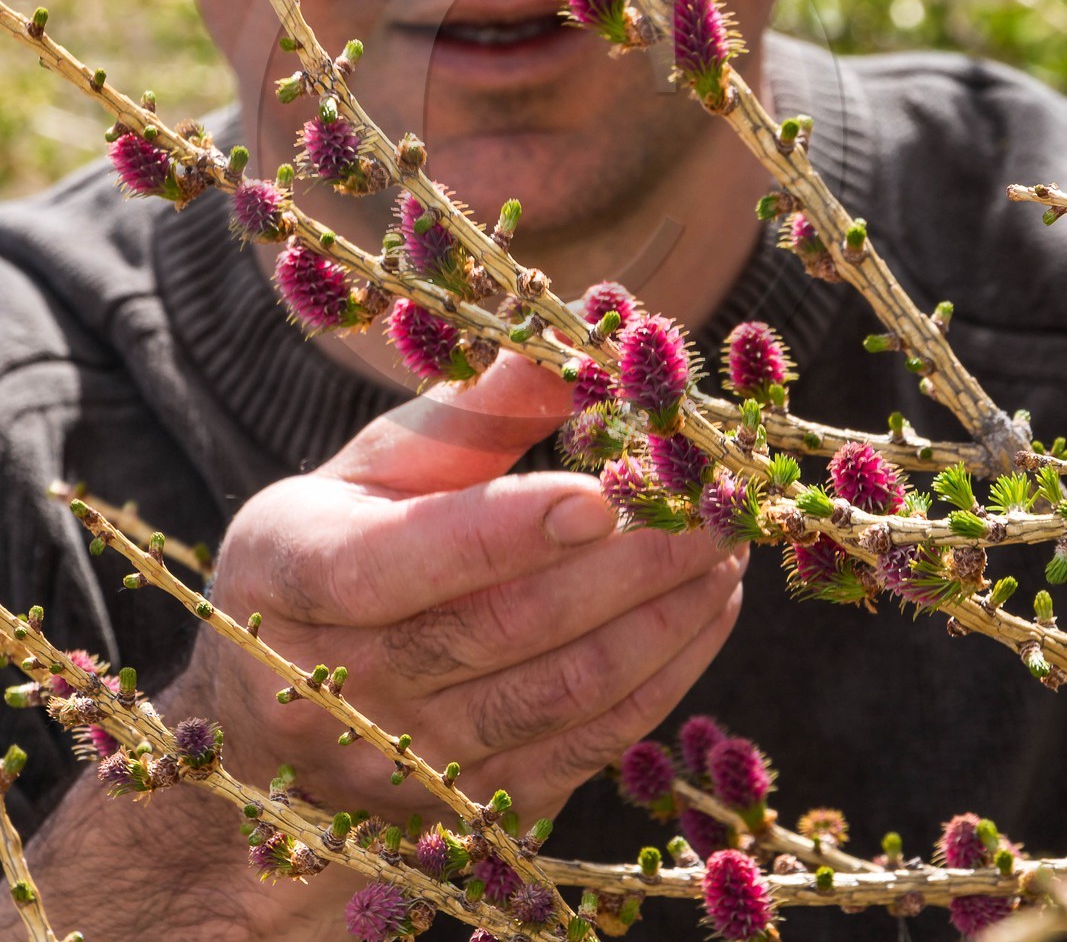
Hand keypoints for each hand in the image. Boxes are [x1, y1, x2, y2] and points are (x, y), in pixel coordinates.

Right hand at [182, 351, 744, 825]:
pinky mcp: (469, 810)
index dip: (501, 532)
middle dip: (625, 566)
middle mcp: (334, 686)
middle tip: (715, 507)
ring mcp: (403, 763)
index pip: (394, 563)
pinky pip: (583, 749)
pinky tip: (705, 614)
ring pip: (558, 697)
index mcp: (289, 573)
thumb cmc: (340, 542)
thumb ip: (477, 406)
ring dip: (662, 622)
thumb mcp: (377, 463)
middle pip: (497, 632)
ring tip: (727, 551)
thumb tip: (582, 339)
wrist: (276, 711)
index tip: (602, 494)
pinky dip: (660, 680)